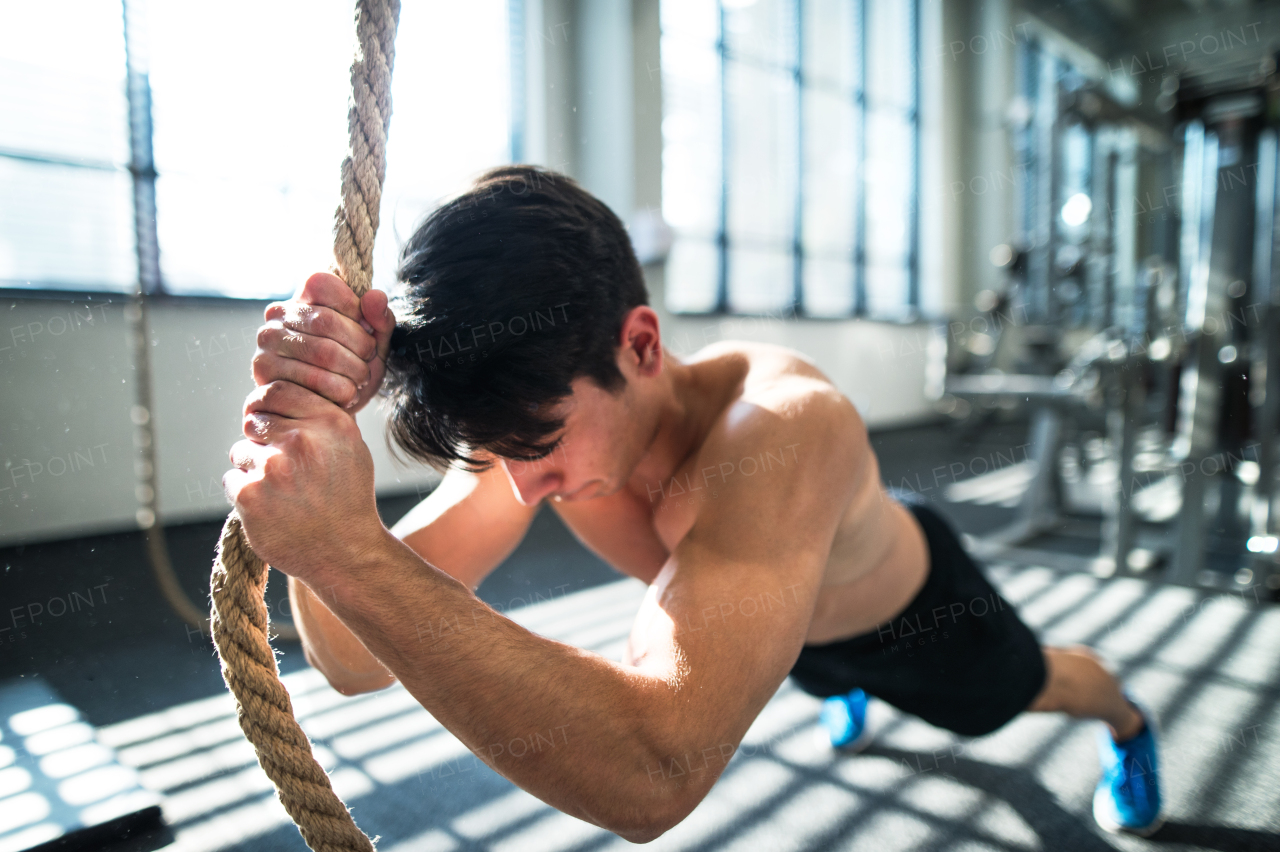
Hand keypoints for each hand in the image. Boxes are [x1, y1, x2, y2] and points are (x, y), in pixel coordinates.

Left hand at [224, 380, 387, 581]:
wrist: (346, 552)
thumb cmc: (347, 497)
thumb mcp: (351, 447)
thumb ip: (320, 417)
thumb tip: (282, 394)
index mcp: (328, 422)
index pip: (275, 391)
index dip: (266, 405)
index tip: (267, 421)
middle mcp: (301, 440)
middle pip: (254, 421)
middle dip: (261, 441)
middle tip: (280, 468)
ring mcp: (272, 468)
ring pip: (240, 451)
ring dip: (251, 469)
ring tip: (279, 492)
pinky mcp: (249, 496)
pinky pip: (232, 480)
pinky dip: (244, 494)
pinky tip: (270, 508)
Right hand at [253, 272, 395, 413]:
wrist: (333, 411)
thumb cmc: (352, 370)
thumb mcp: (374, 343)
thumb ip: (380, 319)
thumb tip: (375, 296)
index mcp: (302, 297)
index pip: (325, 285)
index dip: (354, 310)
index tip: (367, 332)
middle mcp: (277, 315)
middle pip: (326, 321)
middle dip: (359, 346)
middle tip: (368, 363)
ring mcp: (267, 342)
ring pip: (322, 352)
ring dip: (353, 372)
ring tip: (360, 381)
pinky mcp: (263, 371)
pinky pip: (311, 380)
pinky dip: (340, 391)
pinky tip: (345, 396)